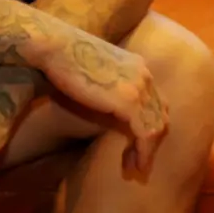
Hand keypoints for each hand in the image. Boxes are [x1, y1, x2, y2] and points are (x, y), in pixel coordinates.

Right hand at [36, 31, 167, 174]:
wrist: (54, 45)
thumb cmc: (62, 56)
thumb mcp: (94, 70)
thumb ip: (108, 83)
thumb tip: (105, 102)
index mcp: (138, 66)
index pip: (155, 100)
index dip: (149, 123)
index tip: (135, 140)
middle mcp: (144, 75)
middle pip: (159, 115)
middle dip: (152, 141)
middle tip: (138, 160)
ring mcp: (139, 88)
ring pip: (155, 127)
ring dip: (147, 151)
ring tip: (135, 167)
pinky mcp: (128, 102)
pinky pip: (144, 134)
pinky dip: (142, 152)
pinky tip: (134, 164)